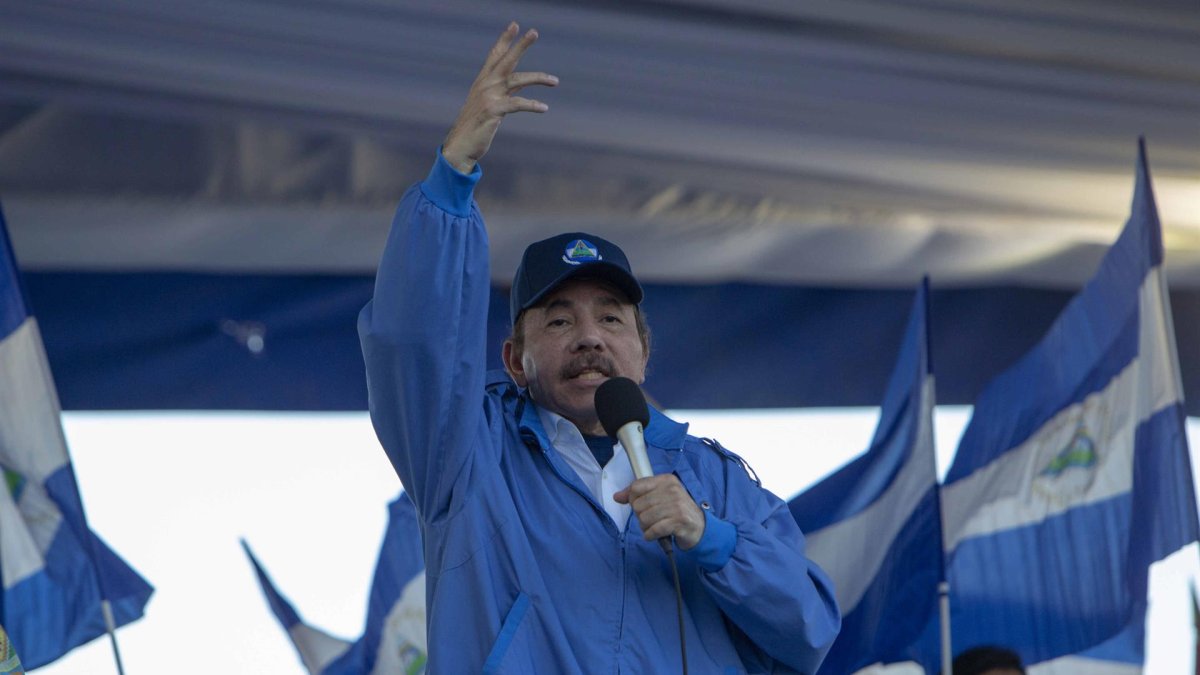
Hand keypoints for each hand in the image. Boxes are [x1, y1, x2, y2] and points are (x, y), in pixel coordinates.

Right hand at [442, 22, 557, 173]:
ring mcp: (489, 97)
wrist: (461, 146)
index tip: (516, 25)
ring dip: (538, 78)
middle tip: (534, 32)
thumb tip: (521, 82)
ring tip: (555, 81)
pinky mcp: (493, 111)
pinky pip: (517, 104)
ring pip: (517, 80)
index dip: (505, 40)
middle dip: (521, 46)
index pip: (495, 55)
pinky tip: (544, 107)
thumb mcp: (489, 103)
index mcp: (483, 81)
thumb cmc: (476, 125)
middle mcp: (485, 85)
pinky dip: (532, 105)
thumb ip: (505, 90)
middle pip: (506, 60)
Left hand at [614, 475, 706, 549]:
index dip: (633, 500)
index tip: (641, 506)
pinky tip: (655, 534)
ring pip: (644, 518)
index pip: (636, 487)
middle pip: (638, 505)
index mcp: (666, 480)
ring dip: (646, 527)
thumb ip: (637, 495)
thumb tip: (617, 496)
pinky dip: (650, 535)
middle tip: (652, 519)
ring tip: (655, 526)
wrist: (699, 527)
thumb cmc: (676, 511)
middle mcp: (672, 490)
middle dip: (641, 516)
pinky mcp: (679, 521)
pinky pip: (653, 530)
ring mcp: (677, 505)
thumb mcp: (659, 497)